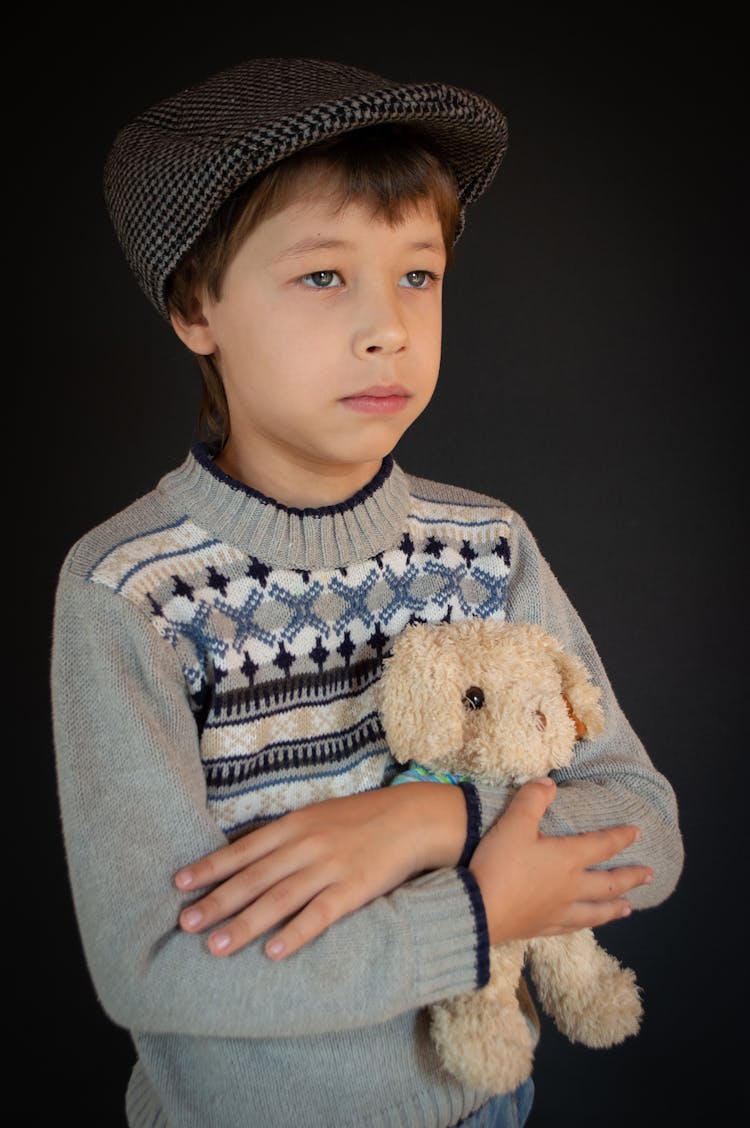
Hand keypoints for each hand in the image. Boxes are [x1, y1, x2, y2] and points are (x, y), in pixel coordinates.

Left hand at [174, 783, 465, 958]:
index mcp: (295, 824)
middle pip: (254, 877)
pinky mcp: (355, 888)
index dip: (211, 867)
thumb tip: (247, 858)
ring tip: (215, 947)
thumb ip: (286, 837)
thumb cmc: (361, 820)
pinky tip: (274, 952)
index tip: (179, 883)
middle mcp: (307, 844)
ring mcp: (330, 866)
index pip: (244, 849)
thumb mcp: (318, 817)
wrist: (413, 817)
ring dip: (245, 924)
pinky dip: (296, 933)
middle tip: (185, 923)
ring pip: (279, 899)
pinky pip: (321, 914)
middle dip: (217, 901)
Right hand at [469, 777, 652, 943]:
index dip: (621, 837)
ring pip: (595, 911)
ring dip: (614, 908)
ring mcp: (557, 911)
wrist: (479, 909)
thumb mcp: (514, 823)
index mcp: (566, 859)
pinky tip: (586, 926)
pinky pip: (572, 927)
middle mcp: (570, 887)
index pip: (601, 845)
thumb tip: (549, 782)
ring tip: (628, 908)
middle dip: (630, 877)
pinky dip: (584, 925)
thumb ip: (532, 799)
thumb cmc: (499, 864)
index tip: (638, 833)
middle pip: (608, 883)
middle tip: (649, 875)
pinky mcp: (541, 928)